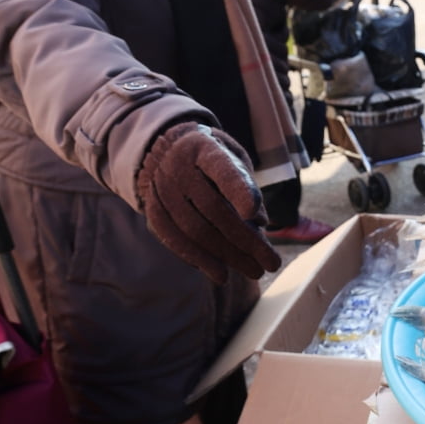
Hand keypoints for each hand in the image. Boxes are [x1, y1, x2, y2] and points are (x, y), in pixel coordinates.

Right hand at [136, 122, 281, 284]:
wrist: (164, 152)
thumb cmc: (211, 160)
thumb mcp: (232, 158)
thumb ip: (247, 186)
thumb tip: (258, 224)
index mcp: (204, 148)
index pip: (223, 170)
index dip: (240, 192)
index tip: (258, 218)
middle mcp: (178, 168)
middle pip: (213, 209)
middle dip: (246, 240)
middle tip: (271, 263)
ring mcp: (161, 190)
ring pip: (195, 230)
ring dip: (227, 256)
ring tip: (255, 271)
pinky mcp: (153, 212)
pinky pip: (175, 240)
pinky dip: (200, 259)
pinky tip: (221, 275)